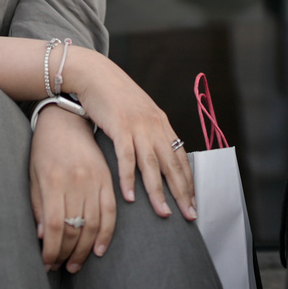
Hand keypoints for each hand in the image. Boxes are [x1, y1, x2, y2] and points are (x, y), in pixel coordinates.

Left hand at [29, 106, 114, 272]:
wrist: (66, 121)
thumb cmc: (43, 150)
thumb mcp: (33, 175)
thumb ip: (38, 206)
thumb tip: (43, 238)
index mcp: (53, 180)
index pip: (54, 225)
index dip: (51, 249)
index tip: (47, 264)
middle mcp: (77, 181)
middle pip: (75, 228)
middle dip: (66, 254)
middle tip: (60, 268)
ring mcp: (95, 180)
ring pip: (94, 224)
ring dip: (85, 250)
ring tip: (76, 265)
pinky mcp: (107, 179)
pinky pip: (111, 212)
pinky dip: (107, 234)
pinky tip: (99, 250)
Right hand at [61, 48, 194, 221]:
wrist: (95, 74)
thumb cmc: (114, 95)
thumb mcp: (138, 113)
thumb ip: (148, 132)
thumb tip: (154, 155)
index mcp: (161, 123)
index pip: (180, 158)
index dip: (187, 181)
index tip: (192, 201)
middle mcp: (154, 126)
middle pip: (172, 165)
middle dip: (182, 192)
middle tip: (189, 214)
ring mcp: (138, 126)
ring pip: (152, 166)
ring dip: (158, 192)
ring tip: (163, 213)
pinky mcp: (120, 127)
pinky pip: (127, 158)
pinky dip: (129, 179)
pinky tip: (130, 196)